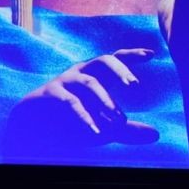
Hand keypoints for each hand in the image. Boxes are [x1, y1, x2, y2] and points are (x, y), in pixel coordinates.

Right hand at [4, 49, 158, 153]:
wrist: (33, 132)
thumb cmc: (69, 124)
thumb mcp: (102, 128)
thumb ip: (126, 131)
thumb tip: (155, 134)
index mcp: (94, 76)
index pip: (115, 60)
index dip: (132, 55)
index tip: (152, 54)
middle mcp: (80, 73)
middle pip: (103, 61)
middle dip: (120, 70)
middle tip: (134, 84)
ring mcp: (64, 81)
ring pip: (89, 82)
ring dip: (105, 100)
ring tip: (120, 120)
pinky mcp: (50, 94)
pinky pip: (70, 102)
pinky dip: (85, 117)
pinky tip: (96, 131)